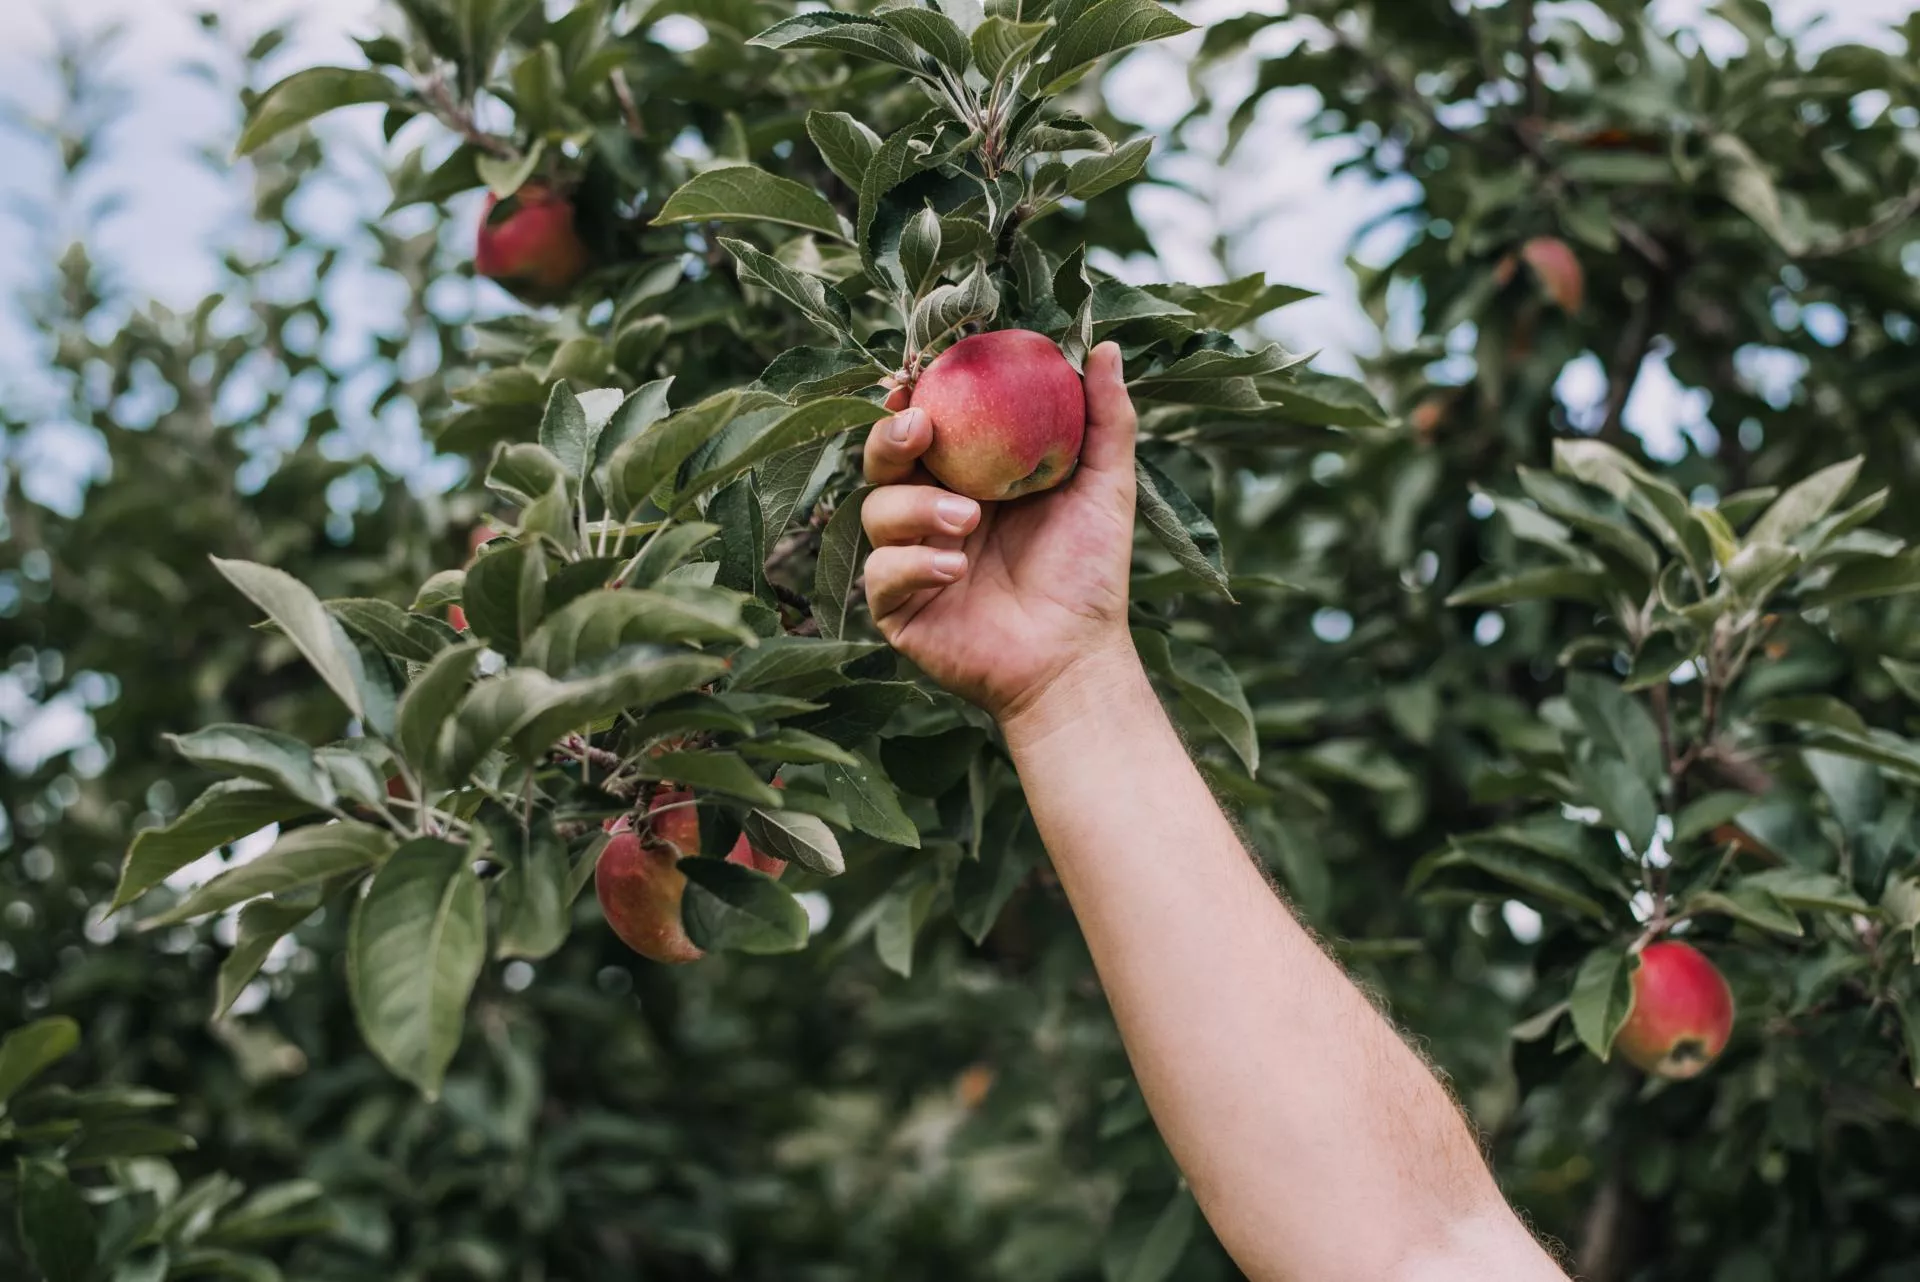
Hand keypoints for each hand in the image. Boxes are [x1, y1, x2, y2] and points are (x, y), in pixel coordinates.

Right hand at [860, 340, 1137, 721]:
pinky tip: (955, 568)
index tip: (923, 374)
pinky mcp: (898, 606)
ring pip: (876, 511)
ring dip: (916, 507)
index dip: (914, 398)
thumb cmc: (1091, 573)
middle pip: (882, 459)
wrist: (1076, 656)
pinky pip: (881, 571)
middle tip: (919, 428)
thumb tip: (1104, 346)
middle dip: (889, 437)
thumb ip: (1105, 419)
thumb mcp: (1104, 487)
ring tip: (968, 521)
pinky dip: (915, 562)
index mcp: (967, 477)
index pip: (926, 425)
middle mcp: (930, 510)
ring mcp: (910, 557)